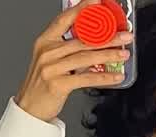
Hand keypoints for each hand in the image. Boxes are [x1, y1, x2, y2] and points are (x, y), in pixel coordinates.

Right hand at [14, 0, 132, 122]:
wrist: (30, 108)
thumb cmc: (43, 85)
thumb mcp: (51, 61)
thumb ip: (67, 51)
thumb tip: (94, 45)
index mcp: (45, 41)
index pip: (65, 19)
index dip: (81, 9)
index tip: (97, 2)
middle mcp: (47, 52)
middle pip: (82, 40)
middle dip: (107, 37)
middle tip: (125, 36)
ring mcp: (51, 68)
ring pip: (85, 58)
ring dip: (108, 55)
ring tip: (124, 54)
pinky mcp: (58, 84)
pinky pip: (86, 79)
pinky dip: (103, 77)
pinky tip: (115, 76)